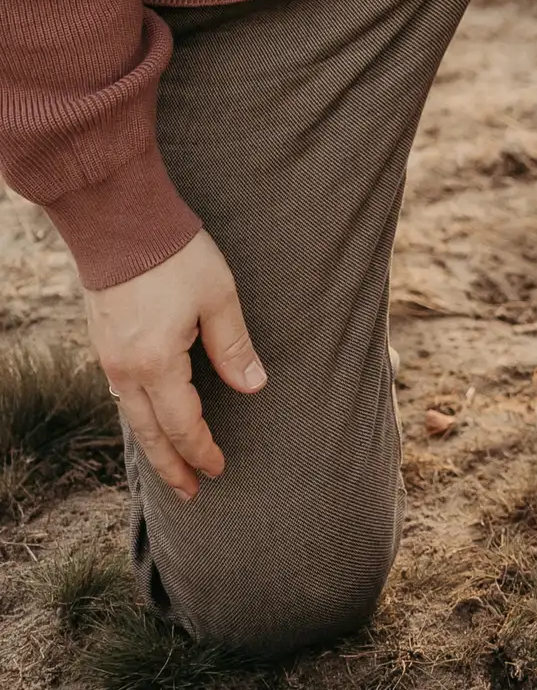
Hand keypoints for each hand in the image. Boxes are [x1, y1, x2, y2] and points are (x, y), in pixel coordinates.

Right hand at [84, 230, 266, 499]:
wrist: (120, 222)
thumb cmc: (174, 254)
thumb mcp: (217, 295)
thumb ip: (234, 345)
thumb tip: (254, 386)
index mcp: (157, 364)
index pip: (182, 426)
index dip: (202, 451)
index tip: (218, 469)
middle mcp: (127, 371)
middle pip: (151, 435)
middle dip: (172, 467)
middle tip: (191, 493)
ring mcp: (110, 360)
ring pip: (133, 418)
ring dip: (154, 446)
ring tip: (171, 466)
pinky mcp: (103, 344)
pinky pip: (122, 396)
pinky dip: (139, 418)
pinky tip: (150, 418)